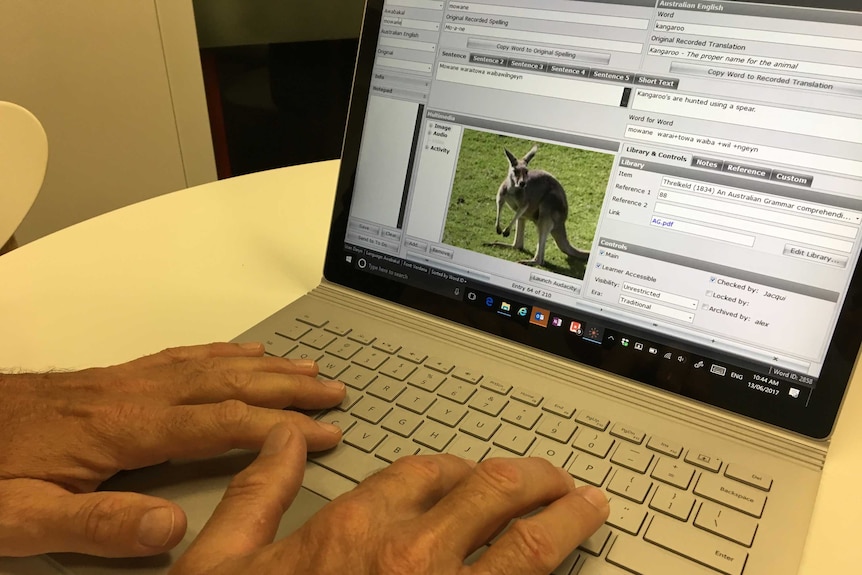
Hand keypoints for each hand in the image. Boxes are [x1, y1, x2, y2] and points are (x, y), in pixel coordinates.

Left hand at [0, 342, 344, 557]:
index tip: (323, 433)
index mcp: (124, 429)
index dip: (279, 426)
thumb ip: (98, 526)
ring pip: (211, 363)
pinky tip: (241, 354)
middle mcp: (134, 394)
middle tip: (334, 390)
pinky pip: (182, 355)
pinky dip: (223, 352)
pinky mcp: (115, 377)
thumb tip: (173, 528)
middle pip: (228, 382)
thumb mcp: (24, 519)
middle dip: (288, 387)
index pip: (221, 423)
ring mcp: (126, 380)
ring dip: (265, 366)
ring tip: (307, 367)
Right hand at [172, 423, 609, 574]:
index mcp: (353, 528)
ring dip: (565, 519)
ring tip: (588, 508)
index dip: (461, 468)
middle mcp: (408, 557)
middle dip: (532, 479)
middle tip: (556, 480)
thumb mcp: (224, 561)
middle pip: (491, 493)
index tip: (479, 473)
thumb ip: (259, 493)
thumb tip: (286, 441)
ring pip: (526, 546)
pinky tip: (573, 570)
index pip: (428, 472)